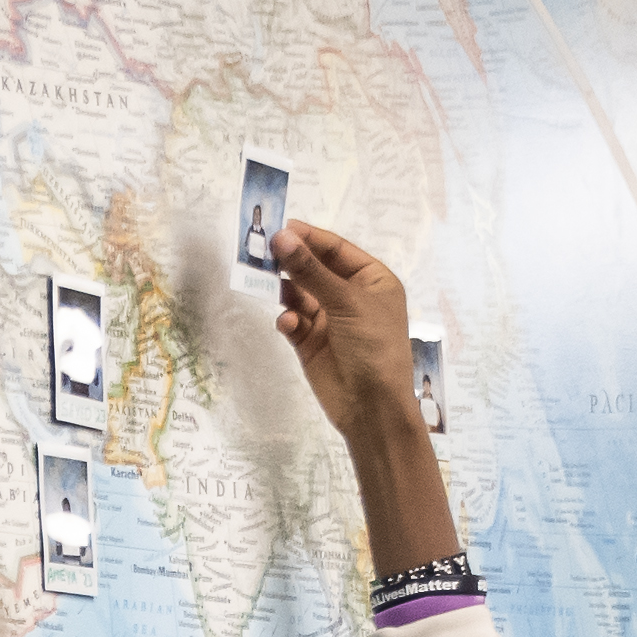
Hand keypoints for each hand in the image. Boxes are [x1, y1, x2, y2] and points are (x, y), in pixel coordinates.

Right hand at [268, 222, 414, 442]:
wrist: (372, 408)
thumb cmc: (374, 347)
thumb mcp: (346, 302)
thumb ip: (310, 270)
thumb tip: (281, 236)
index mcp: (372, 280)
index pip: (336, 249)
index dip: (309, 238)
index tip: (281, 228)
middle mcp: (351, 296)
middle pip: (314, 268)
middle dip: (291, 261)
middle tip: (262, 251)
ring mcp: (330, 320)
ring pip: (299, 294)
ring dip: (284, 288)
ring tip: (263, 281)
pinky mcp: (311, 343)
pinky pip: (294, 321)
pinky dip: (289, 319)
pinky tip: (288, 323)